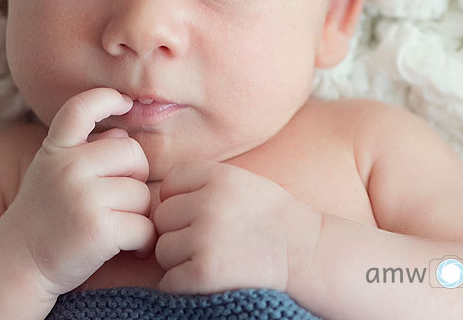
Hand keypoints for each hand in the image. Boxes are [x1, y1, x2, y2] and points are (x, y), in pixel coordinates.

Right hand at [0, 88, 155, 296]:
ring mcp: (82, 197)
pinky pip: (144, 226)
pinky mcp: (98, 229)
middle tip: (120, 200)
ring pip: (142, 194)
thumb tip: (122, 134)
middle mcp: (67, 168)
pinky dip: (144, 240)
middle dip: (135, 178)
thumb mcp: (53, 173)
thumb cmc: (45, 217)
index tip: (124, 102)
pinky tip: (129, 246)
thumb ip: (85, 150)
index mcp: (55, 150)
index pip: (80, 108)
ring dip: (139, 214)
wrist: (18, 265)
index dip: (106, 98)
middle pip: (133, 154)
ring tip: (118, 226)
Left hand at [153, 159, 320, 294]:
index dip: (181, 199)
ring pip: (163, 249)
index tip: (203, 213)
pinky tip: (208, 279)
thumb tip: (154, 198)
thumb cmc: (273, 221)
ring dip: (180, 260)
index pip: (171, 180)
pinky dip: (184, 285)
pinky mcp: (204, 273)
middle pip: (162, 217)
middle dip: (179, 231)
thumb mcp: (243, 183)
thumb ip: (203, 183)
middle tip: (209, 241)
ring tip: (213, 259)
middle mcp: (210, 204)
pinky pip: (169, 280)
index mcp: (219, 176)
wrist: (308, 257)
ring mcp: (206, 239)